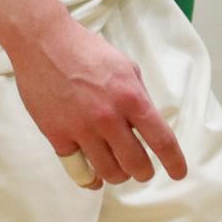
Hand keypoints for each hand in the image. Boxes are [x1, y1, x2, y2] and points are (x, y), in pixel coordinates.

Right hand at [9, 10, 186, 187]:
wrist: (44, 43)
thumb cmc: (87, 51)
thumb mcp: (126, 67)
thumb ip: (139, 97)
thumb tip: (148, 125)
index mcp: (130, 97)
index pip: (161, 140)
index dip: (174, 162)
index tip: (178, 173)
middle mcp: (108, 117)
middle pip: (136, 165)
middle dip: (144, 172)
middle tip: (142, 169)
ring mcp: (81, 129)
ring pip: (109, 173)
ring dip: (119, 175)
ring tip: (118, 168)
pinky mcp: (57, 136)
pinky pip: (79, 171)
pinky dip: (90, 177)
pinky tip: (94, 175)